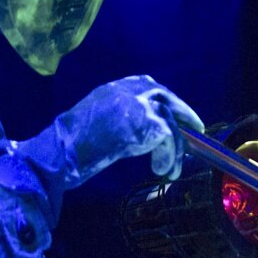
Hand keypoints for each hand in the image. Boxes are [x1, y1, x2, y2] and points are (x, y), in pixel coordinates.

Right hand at [53, 75, 204, 187]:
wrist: (62, 151)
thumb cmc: (72, 145)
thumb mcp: (98, 120)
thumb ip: (121, 117)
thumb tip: (146, 130)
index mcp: (116, 87)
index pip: (149, 86)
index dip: (166, 102)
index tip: (175, 114)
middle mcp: (129, 90)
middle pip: (166, 97)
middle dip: (184, 114)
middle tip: (196, 130)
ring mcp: (140, 103)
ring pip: (170, 123)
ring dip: (175, 150)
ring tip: (169, 171)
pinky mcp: (148, 122)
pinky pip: (169, 140)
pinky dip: (169, 158)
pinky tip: (160, 171)